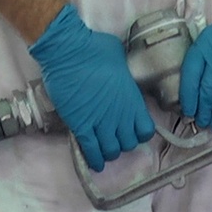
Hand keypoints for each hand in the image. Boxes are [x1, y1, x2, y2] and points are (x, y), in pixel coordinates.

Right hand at [29, 4, 154, 171]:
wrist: (66, 50)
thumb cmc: (94, 48)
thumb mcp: (121, 60)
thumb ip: (125, 73)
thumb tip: (122, 72)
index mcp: (132, 100)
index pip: (145, 131)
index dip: (140, 133)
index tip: (133, 129)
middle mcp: (120, 116)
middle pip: (128, 144)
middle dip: (123, 144)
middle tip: (115, 138)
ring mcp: (100, 123)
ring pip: (111, 151)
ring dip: (109, 153)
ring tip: (104, 149)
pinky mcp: (80, 126)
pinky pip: (91, 151)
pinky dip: (94, 160)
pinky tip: (94, 163)